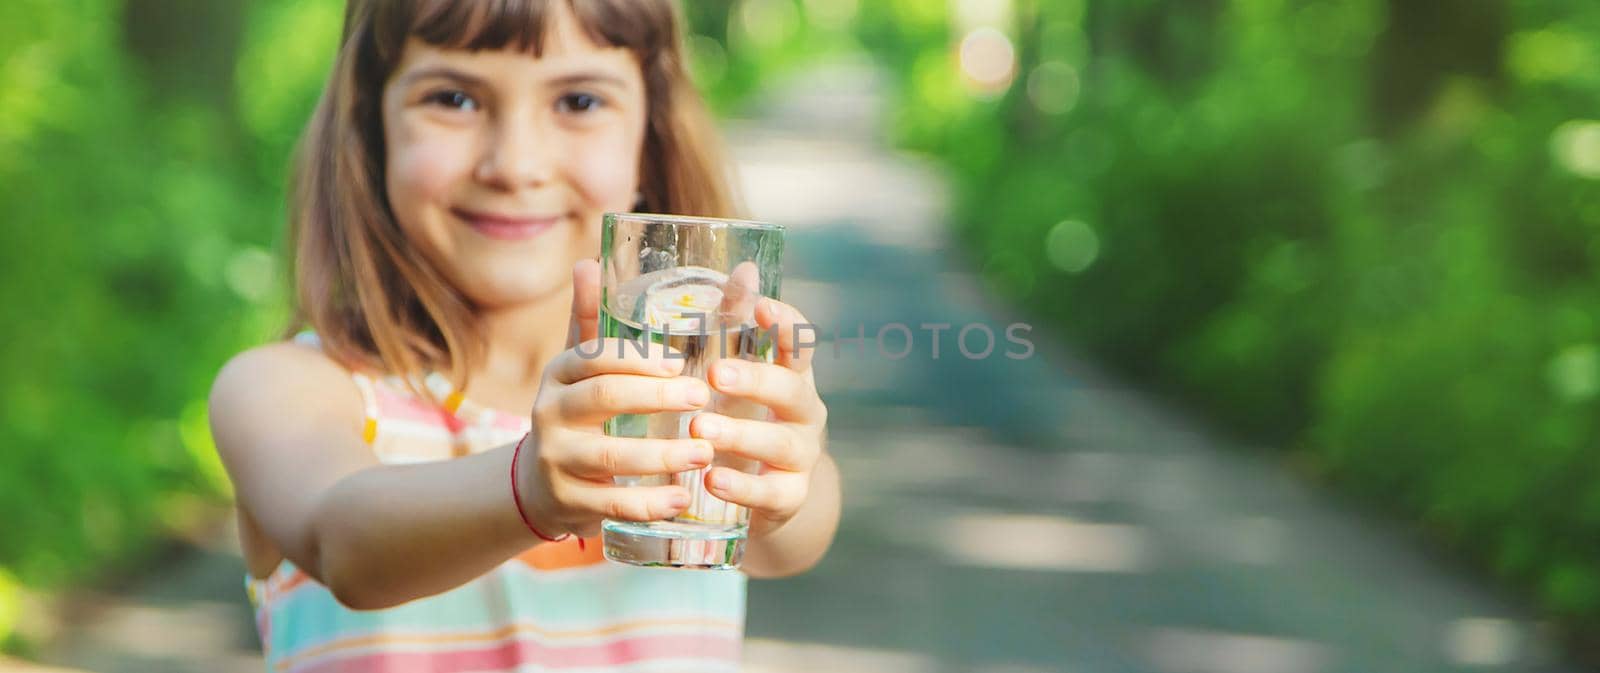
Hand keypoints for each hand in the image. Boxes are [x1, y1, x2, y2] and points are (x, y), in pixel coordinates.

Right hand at [514, 260, 713, 538]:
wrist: (539, 482)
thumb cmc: (578, 410)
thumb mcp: (581, 366)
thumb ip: (593, 319)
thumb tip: (591, 261)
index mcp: (560, 373)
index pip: (595, 356)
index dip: (636, 358)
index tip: (678, 361)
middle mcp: (550, 413)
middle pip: (603, 399)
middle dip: (655, 398)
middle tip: (702, 397)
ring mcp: (557, 460)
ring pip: (609, 457)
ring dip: (660, 455)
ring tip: (704, 452)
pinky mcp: (568, 501)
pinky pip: (611, 504)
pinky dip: (648, 503)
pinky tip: (682, 498)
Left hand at [690, 296, 827, 537]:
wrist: (765, 493)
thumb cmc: (741, 415)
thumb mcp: (733, 369)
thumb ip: (732, 322)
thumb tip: (744, 266)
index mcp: (791, 374)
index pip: (800, 342)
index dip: (785, 323)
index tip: (760, 306)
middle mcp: (804, 411)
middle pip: (791, 390)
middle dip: (755, 380)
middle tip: (715, 374)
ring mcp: (801, 455)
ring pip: (781, 442)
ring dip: (741, 434)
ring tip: (700, 429)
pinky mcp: (790, 496)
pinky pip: (773, 493)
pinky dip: (743, 487)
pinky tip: (712, 478)